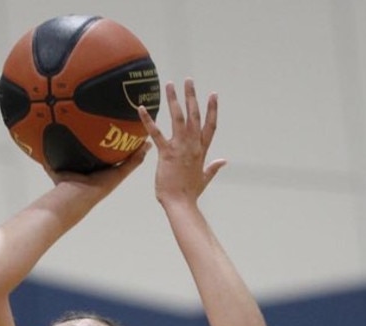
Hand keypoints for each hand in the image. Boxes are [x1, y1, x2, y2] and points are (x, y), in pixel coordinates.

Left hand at [42, 141, 149, 201]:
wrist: (72, 197)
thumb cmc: (64, 186)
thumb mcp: (56, 166)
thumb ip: (50, 156)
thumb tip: (36, 146)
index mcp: (94, 171)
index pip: (104, 158)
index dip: (110, 149)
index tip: (115, 139)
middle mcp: (105, 174)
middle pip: (119, 160)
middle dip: (127, 149)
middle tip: (135, 137)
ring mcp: (113, 176)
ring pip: (128, 161)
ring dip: (137, 151)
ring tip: (145, 139)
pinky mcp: (118, 176)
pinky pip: (131, 164)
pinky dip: (139, 155)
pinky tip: (146, 144)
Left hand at [138, 78, 225, 205]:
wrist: (181, 204)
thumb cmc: (190, 194)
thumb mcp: (205, 178)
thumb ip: (213, 167)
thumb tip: (224, 161)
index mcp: (201, 150)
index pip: (210, 125)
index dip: (212, 109)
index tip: (213, 95)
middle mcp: (192, 145)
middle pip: (194, 115)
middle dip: (192, 96)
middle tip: (188, 80)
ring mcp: (180, 147)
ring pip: (178, 118)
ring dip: (174, 100)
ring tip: (170, 85)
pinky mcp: (166, 153)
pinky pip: (156, 133)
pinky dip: (148, 120)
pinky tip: (141, 108)